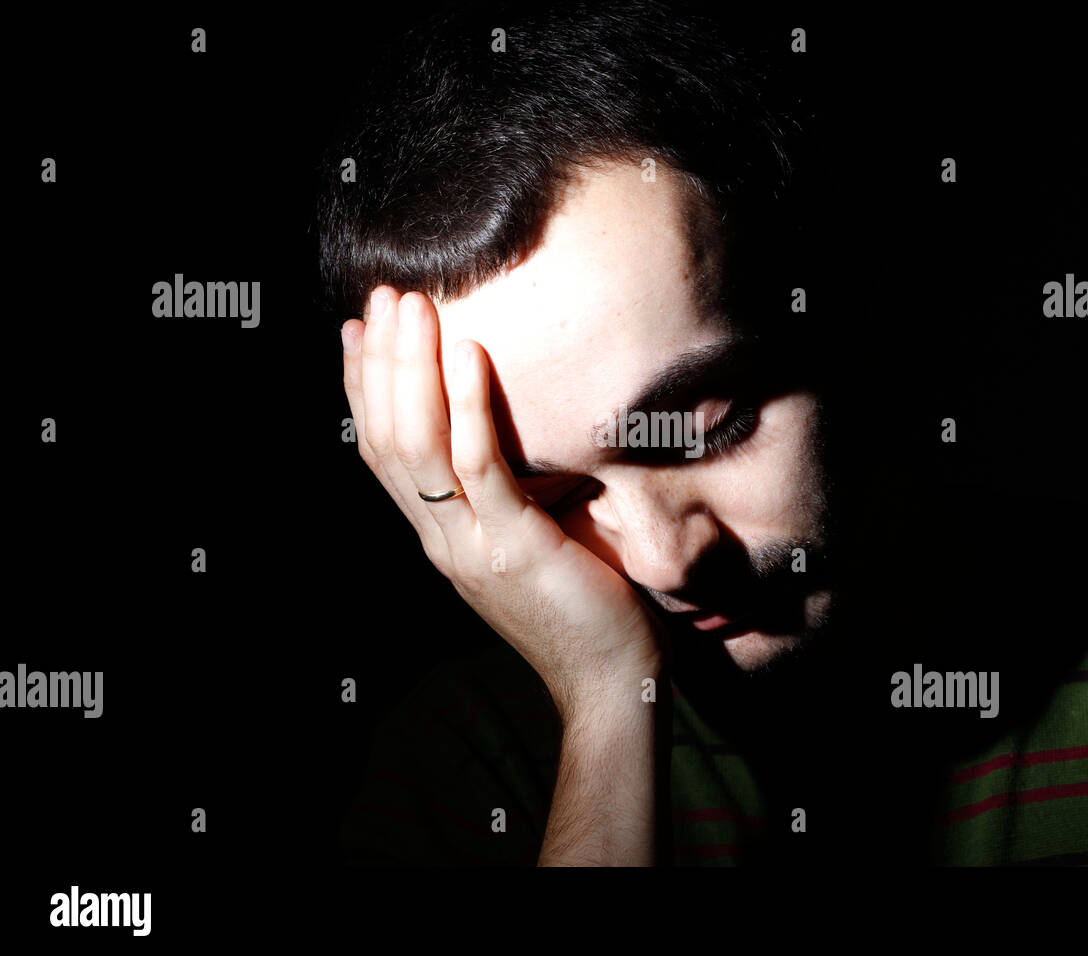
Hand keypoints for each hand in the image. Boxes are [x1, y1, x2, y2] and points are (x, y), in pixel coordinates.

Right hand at [340, 287, 663, 719]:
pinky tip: (469, 353)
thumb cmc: (583, 607)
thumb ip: (504, 498)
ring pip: (417, 447)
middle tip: (383, 298)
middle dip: (381, 363)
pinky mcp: (515, 546)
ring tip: (414, 308)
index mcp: (440, 538)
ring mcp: (471, 545)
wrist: (610, 682)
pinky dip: (468, 407)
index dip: (364, 389)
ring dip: (411, 370)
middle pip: (387, 440)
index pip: (382, 454)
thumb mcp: (525, 544)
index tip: (359, 332)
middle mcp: (441, 539)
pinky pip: (481, 468)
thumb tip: (511, 436)